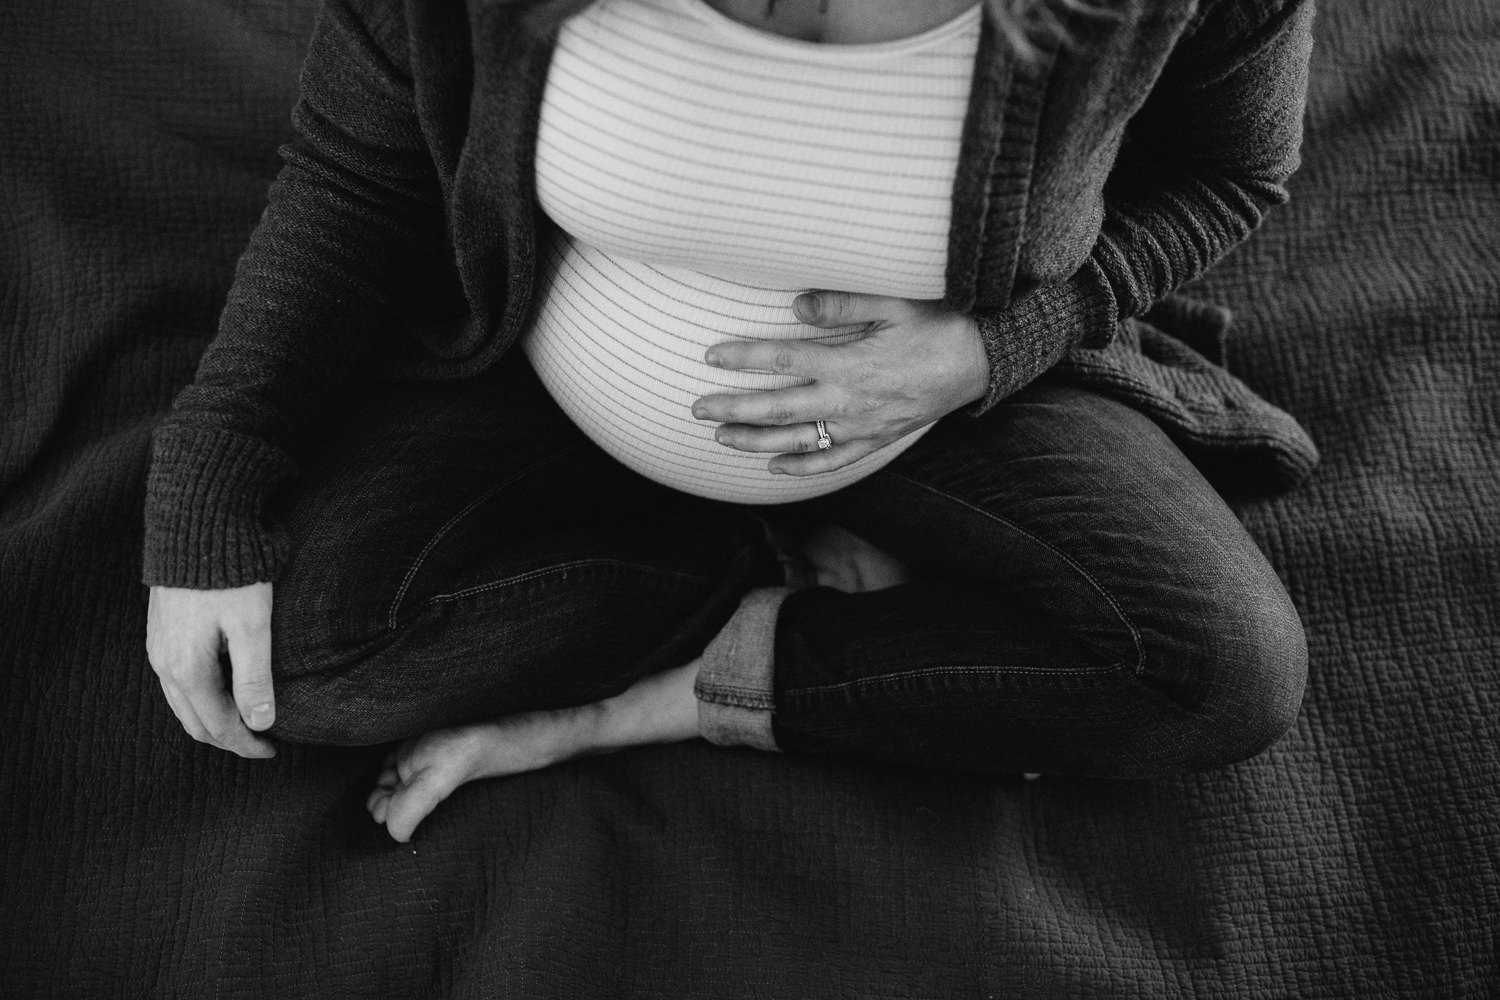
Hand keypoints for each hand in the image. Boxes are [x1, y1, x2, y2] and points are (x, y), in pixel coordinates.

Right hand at [146, 583, 276, 758]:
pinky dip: (199, 699)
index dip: (247, 743)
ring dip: (212, 720)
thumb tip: (261, 724)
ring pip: (182, 705)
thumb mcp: (252, 627)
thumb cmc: (232, 577)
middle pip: (196, 722)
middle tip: (261, 744)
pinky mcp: (159, 634)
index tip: (273, 749)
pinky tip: (221, 692)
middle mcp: (164, 665)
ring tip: (244, 723)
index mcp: (187, 669)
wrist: (197, 528)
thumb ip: (255, 677)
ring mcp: (157, 649)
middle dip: (229, 738)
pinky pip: (175, 683)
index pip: (219, 725)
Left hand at [692, 291, 988, 474]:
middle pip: (778, 408)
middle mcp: (850, 401)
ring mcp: (862, 426)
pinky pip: (833, 462)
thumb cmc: (938, 324)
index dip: (744, 357)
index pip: (783, 359)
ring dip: (755, 440)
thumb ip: (842, 304)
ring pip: (798, 441)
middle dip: (733, 408)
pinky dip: (802, 468)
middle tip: (696, 408)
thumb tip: (794, 305)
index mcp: (850, 362)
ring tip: (720, 436)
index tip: (710, 355)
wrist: (982, 362)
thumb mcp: (893, 303)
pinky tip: (772, 467)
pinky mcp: (876, 440)